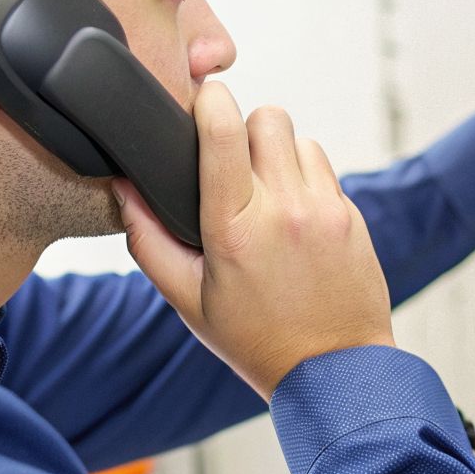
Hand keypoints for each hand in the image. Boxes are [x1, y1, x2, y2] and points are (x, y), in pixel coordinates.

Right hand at [116, 83, 394, 397]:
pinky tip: (294, 216)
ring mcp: (326, 210)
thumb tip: (123, 188)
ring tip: (265, 192)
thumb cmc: (255, 340)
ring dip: (278, 153)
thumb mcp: (188, 301)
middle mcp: (284, 210)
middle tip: (231, 164)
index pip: (223, 132)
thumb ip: (149, 242)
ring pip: (299, 138)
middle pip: (267, 118)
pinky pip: (325, 169)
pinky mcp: (352, 216)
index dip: (209, 101)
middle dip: (244, 129)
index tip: (201, 101)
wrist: (335, 372)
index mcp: (234, 228)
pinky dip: (305, 178)